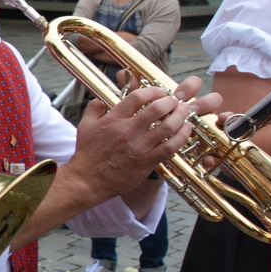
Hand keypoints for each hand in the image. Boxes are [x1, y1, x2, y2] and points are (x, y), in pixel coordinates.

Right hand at [73, 77, 219, 193]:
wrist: (88, 180)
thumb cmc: (87, 154)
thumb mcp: (85, 127)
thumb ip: (93, 109)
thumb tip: (101, 99)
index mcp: (113, 120)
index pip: (137, 97)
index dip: (153, 91)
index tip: (160, 91)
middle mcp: (127, 131)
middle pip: (157, 109)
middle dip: (171, 101)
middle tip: (175, 100)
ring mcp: (139, 147)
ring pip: (168, 127)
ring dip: (180, 116)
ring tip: (184, 111)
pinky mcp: (147, 162)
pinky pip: (170, 147)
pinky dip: (182, 136)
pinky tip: (186, 129)